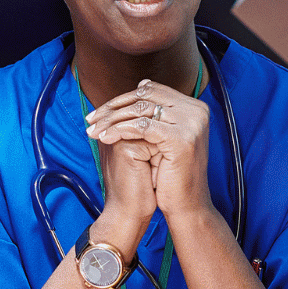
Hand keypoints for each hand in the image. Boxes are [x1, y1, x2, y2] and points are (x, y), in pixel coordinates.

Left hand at [86, 79, 212, 217]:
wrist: (186, 205)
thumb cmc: (170, 173)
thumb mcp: (164, 136)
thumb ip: (156, 111)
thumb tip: (141, 83)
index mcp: (194, 107)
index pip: (151, 90)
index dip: (122, 99)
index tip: (99, 112)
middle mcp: (197, 111)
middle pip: (145, 98)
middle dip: (113, 108)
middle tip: (90, 119)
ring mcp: (192, 124)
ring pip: (141, 111)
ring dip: (111, 120)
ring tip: (93, 131)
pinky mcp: (182, 139)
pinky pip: (142, 127)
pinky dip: (120, 131)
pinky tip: (105, 138)